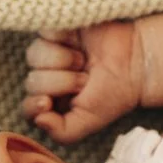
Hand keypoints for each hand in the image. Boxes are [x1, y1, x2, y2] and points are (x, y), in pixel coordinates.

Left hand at [24, 22, 142, 143]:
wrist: (134, 62)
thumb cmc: (114, 93)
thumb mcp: (89, 121)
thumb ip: (62, 132)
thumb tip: (39, 120)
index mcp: (52, 103)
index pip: (27, 108)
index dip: (34, 104)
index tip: (47, 102)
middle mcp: (47, 78)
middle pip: (32, 81)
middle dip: (60, 82)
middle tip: (85, 79)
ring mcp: (50, 53)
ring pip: (34, 55)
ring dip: (62, 59)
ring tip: (83, 60)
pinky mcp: (57, 30)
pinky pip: (44, 32)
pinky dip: (63, 38)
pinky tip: (78, 42)